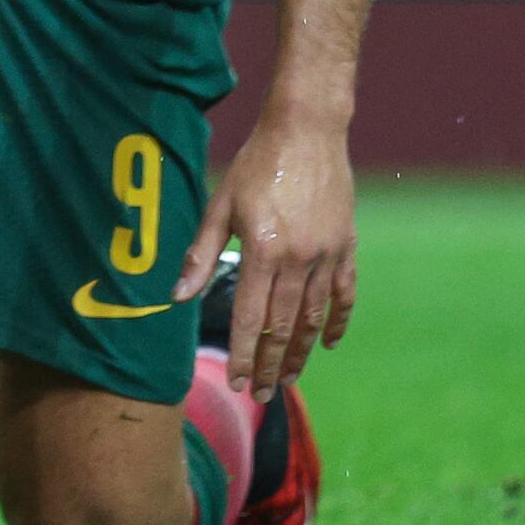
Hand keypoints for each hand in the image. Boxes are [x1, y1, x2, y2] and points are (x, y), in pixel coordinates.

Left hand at [177, 104, 356, 395]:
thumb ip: (201, 253)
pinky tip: (326, 343)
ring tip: (289, 378)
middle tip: (263, 393)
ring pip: (314, 317)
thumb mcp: (220, 204)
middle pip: (284, 326)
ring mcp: (327, 255)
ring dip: (301, 352)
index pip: (252, 317)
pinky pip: (344, 294)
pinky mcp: (346, 246)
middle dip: (272, 364)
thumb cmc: (256, 164)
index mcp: (264, 250)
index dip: (245, 353)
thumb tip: (178, 296)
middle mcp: (299, 259)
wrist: (307, 131)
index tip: (239, 381)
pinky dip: (337, 321)